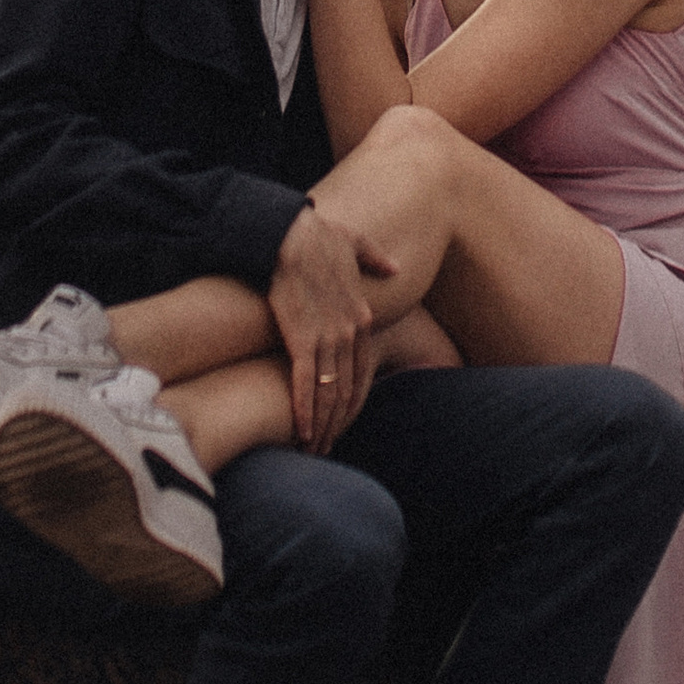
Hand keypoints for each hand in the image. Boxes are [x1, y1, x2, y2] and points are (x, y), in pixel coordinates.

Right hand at [268, 203, 396, 446]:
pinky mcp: (300, 339)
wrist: (288, 234)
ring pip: (329, 393)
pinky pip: (305, 384)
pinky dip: (305, 410)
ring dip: (323, 425)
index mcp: (361, 317)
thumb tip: (395, 268)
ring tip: (315, 449)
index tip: (344, 421)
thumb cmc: (316, 236)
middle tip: (328, 448)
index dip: (353, 400)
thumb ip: (377, 260)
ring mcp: (326, 338)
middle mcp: (349, 333)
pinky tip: (302, 432)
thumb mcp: (356, 244)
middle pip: (347, 389)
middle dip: (338, 422)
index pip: (362, 370)